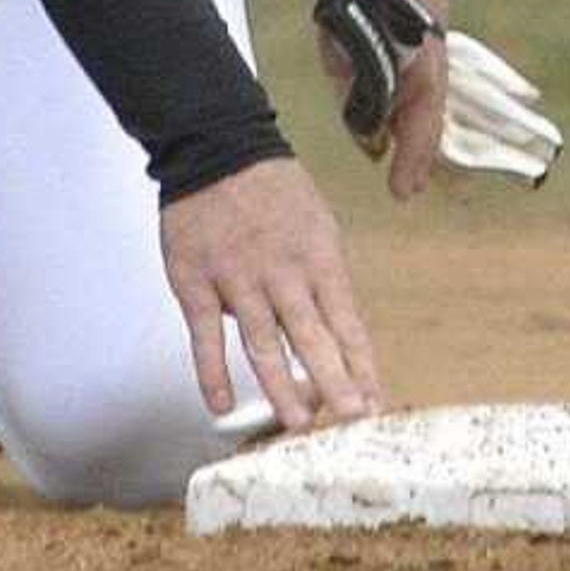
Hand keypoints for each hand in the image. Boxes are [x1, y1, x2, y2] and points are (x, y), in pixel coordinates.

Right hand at [158, 156, 381, 432]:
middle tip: (348, 418)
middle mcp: (282, 273)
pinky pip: (204, 336)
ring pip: (262, 342)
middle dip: (333, 381)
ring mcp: (237, 280)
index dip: (361, 364)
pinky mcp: (196, 283)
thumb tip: (334, 332)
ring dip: (280, 385)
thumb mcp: (318, 224)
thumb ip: (324, 279)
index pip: (346, 321)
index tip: (373, 400)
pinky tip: (220, 405)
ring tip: (297, 423)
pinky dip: (211, 372)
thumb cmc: (273, 190)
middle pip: (311, 336)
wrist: (216, 147)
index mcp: (319, 258)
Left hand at [304, 0, 452, 199]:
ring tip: (382, 153)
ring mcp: (422, 13)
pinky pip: (407, 57)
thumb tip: (351, 81)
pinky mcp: (411, 4)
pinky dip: (394, 86)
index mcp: (415, 19)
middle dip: (417, 143)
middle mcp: (427, 23)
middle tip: (404, 187)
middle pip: (427, 97)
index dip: (416, 147)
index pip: (423, 96)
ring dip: (401, 116)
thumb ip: (343, 29)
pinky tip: (373, 105)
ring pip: (416, 80)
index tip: (405, 188)